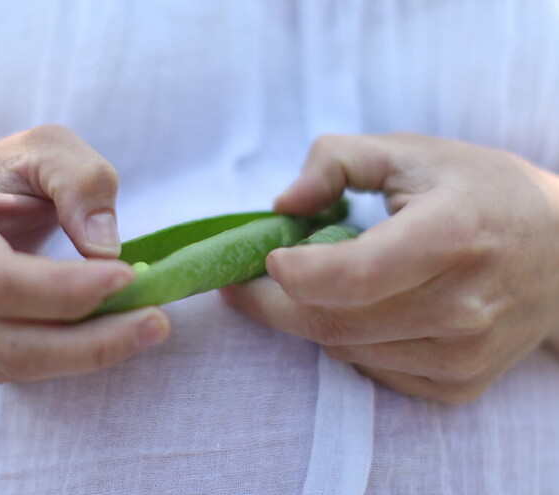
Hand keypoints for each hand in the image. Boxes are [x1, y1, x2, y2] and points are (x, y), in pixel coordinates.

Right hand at [0, 125, 169, 382]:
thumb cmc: (11, 175)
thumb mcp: (48, 149)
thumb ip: (80, 181)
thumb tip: (104, 249)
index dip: (66, 289)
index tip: (128, 276)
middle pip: (12, 342)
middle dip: (92, 341)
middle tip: (157, 322)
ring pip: (22, 366)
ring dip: (93, 354)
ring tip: (149, 326)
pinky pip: (28, 371)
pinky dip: (79, 357)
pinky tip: (118, 331)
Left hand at [222, 133, 558, 402]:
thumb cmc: (478, 191)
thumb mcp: (411, 152)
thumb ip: (336, 161)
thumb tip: (282, 205)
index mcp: (453, 235)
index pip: (352, 276)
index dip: (294, 272)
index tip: (268, 257)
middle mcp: (464, 306)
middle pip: (333, 323)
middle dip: (274, 305)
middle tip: (246, 284)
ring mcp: (465, 354)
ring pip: (346, 350)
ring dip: (311, 319)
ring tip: (310, 286)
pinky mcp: (461, 382)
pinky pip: (373, 370)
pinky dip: (349, 340)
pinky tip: (360, 310)